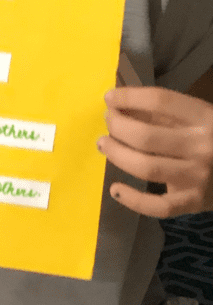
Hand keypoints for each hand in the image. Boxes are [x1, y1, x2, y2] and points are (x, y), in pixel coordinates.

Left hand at [97, 85, 212, 216]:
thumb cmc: (212, 137)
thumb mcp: (196, 116)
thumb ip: (161, 111)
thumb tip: (116, 103)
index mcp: (205, 117)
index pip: (161, 101)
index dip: (130, 97)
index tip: (110, 97)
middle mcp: (203, 147)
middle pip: (147, 136)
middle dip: (118, 126)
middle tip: (108, 122)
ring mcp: (199, 177)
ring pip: (147, 167)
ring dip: (117, 155)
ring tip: (103, 144)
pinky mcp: (194, 203)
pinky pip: (159, 206)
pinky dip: (133, 200)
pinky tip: (115, 189)